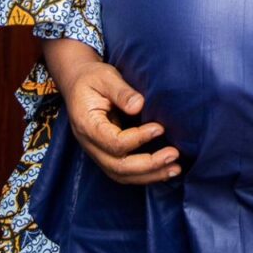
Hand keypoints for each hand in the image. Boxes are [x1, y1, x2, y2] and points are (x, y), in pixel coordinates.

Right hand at [42, 38, 180, 184]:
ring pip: (121, 175)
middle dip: (149, 165)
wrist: (78, 83)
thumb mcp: (105, 77)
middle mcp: (90, 144)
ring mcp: (96, 152)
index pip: (113, 142)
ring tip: (174, 169)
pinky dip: (144, 174)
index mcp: (87, 124)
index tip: (160, 128)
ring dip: (149, 175)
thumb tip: (139, 105)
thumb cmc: (92, 78)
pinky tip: (164, 170)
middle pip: (118, 167)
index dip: (138, 138)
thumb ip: (121, 91)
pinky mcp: (106, 153)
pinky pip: (123, 172)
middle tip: (174, 155)